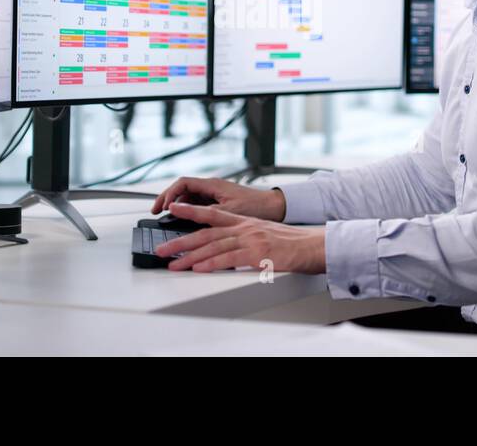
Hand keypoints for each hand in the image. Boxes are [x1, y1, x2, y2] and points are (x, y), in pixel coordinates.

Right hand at [150, 176, 286, 220]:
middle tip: (156, 212)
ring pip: (189, 198)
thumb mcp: (228, 212)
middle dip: (167, 199)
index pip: (183, 184)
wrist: (275, 207)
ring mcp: (215, 194)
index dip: (169, 194)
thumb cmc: (256, 206)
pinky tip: (184, 222)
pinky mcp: (219, 202)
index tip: (161, 207)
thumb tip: (186, 217)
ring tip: (166, 218)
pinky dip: (188, 212)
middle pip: (182, 190)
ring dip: (177, 207)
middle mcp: (212, 187)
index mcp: (212, 185)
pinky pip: (198, 205)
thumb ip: (206, 213)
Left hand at [154, 203, 325, 273]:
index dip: (191, 211)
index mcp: (244, 222)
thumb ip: (244, 240)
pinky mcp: (257, 253)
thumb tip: (225, 251)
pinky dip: (211, 263)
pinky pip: (229, 259)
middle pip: (205, 232)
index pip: (212, 214)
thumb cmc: (292, 243)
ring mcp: (250, 239)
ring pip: (212, 246)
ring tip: (172, 264)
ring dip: (189, 256)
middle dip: (180, 241)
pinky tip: (198, 268)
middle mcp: (244, 228)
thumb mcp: (264, 235)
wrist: (314, 245)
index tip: (173, 209)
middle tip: (161, 249)